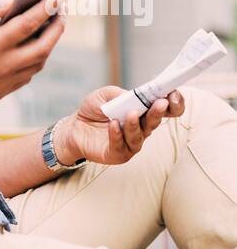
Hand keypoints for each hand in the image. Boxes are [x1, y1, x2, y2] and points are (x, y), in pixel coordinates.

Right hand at [0, 0, 66, 108]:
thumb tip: (10, 0)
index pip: (27, 25)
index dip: (46, 9)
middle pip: (42, 47)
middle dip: (56, 27)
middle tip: (61, 10)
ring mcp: (1, 84)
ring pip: (37, 64)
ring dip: (49, 44)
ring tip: (51, 25)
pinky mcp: (0, 93)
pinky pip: (26, 75)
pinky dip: (36, 59)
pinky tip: (34, 45)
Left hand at [56, 86, 186, 165]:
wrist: (74, 127)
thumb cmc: (95, 109)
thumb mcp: (106, 94)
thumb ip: (121, 94)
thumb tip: (133, 96)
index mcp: (143, 112)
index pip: (166, 110)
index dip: (174, 103)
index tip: (173, 94)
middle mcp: (141, 129)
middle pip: (155, 122)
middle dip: (158, 112)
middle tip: (161, 103)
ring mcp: (130, 143)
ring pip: (139, 136)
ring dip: (136, 124)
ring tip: (130, 114)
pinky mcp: (118, 154)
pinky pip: (120, 146)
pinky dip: (117, 135)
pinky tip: (113, 125)